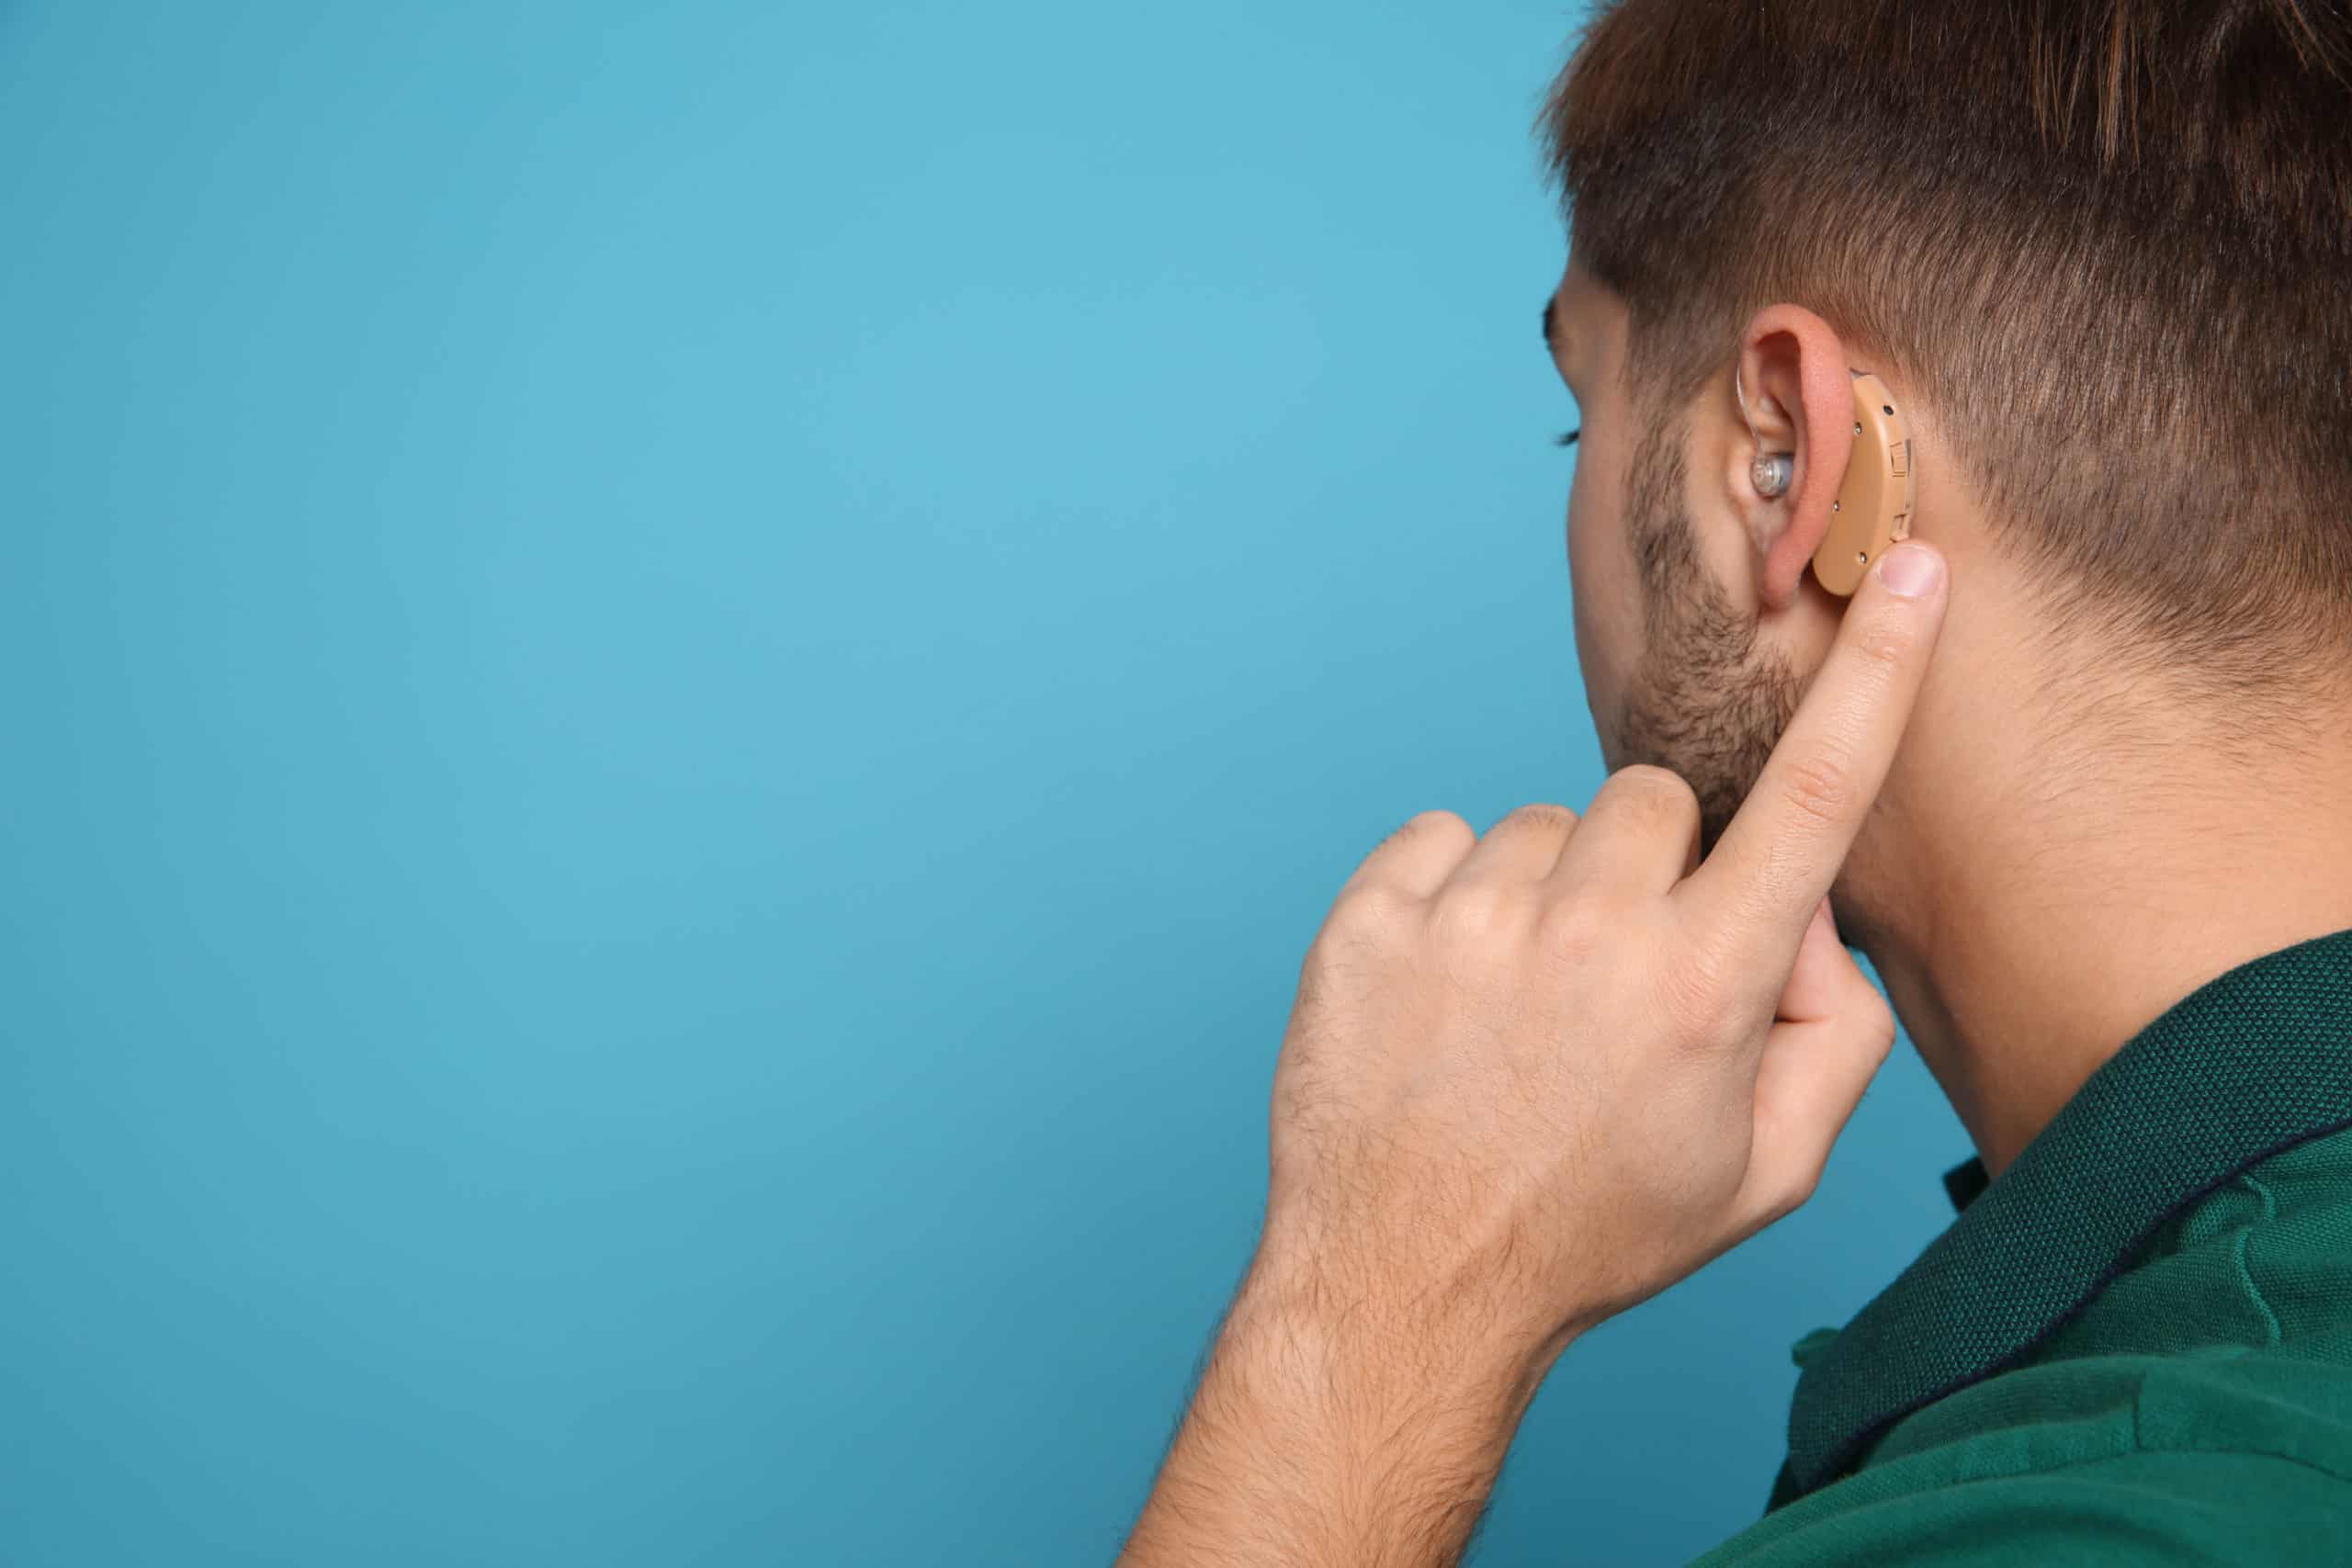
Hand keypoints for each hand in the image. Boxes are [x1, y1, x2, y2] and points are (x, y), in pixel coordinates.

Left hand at [1251, 541, 1949, 1369]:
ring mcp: (1470, 919)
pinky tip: (1443, 991)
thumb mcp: (1761, 1175)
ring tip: (1515, 1008)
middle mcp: (1593, 932)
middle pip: (1657, 804)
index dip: (1878, 674)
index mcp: (1706, 987)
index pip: (1818, 798)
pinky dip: (1447, 897)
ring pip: (1545, 824)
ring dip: (1547, 894)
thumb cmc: (1593, 1232)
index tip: (1906, 566)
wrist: (1406, 1281)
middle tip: (1613, 980)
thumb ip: (1835, 1039)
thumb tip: (1812, 926)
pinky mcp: (1370, 919)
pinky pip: (1437, 838)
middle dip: (1653, 873)